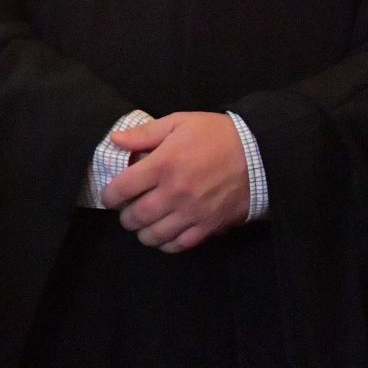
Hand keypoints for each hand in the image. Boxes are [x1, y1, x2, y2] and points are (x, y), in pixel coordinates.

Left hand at [102, 112, 249, 253]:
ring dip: (143, 233)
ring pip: (155, 235)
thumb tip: (115, 140)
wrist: (258, 153)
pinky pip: (181, 244)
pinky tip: (164, 236)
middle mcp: (175, 192)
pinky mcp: (209, 226)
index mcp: (164, 164)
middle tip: (126, 211)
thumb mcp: (178, 122)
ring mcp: (192, 212)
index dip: (110, 195)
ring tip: (143, 225)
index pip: (122, 188)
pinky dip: (167, 244)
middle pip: (136, 217)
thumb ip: (144, 134)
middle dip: (125, 217)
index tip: (110, 196)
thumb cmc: (215, 134)